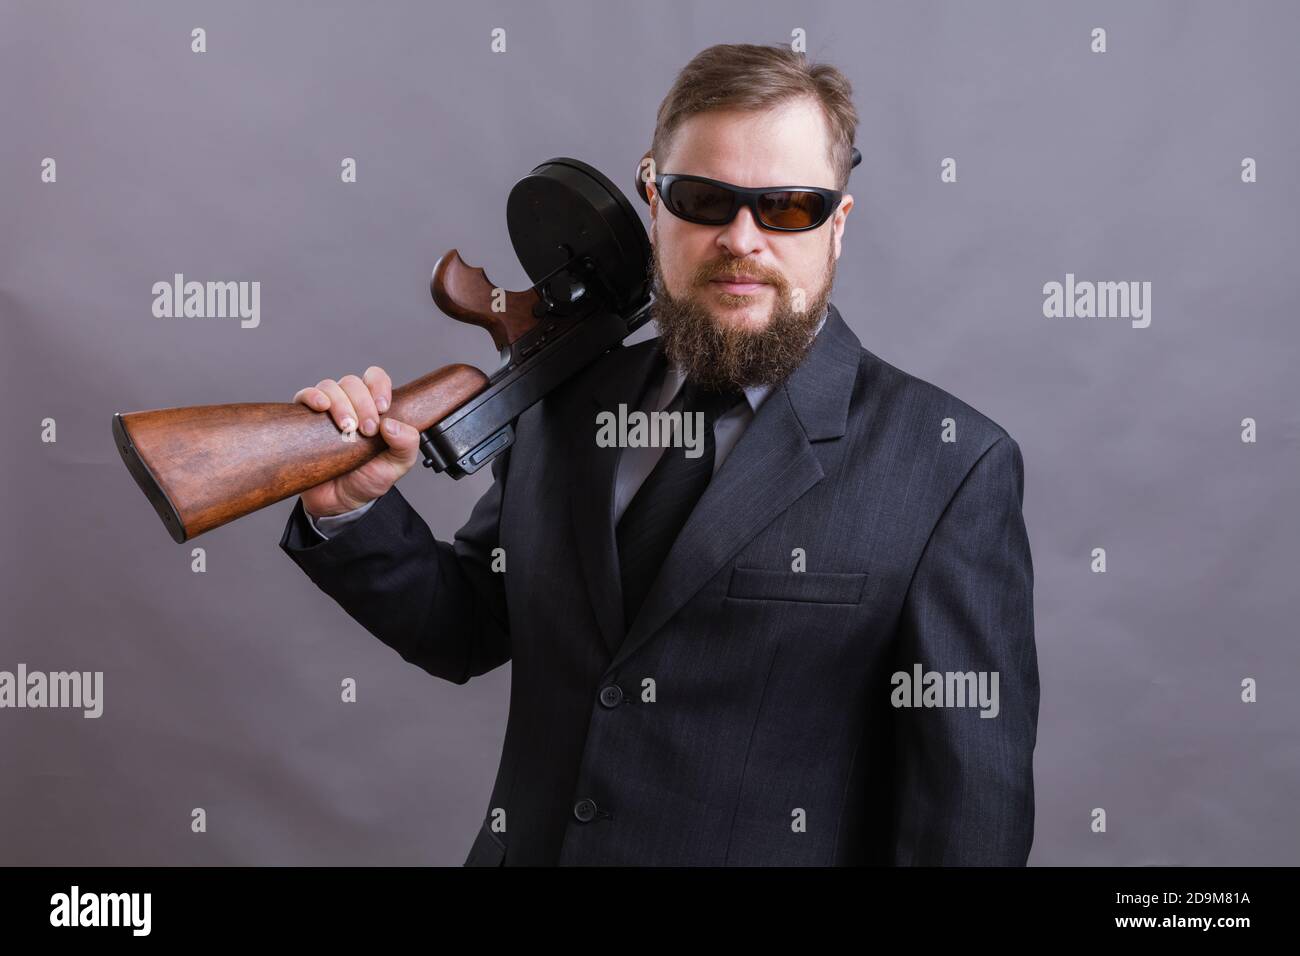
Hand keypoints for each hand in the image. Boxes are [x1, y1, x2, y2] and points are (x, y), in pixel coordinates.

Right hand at [293, 367, 420, 516]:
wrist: (340, 502)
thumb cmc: (368, 478)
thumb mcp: (397, 465)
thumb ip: (407, 444)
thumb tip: (392, 425)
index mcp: (373, 408)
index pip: (375, 379)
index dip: (379, 386)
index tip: (383, 408)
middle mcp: (349, 404)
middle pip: (352, 383)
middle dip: (362, 404)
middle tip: (367, 430)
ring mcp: (326, 411)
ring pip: (330, 387)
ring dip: (341, 404)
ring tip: (347, 429)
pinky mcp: (304, 419)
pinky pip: (303, 396)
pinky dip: (313, 396)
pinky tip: (321, 407)